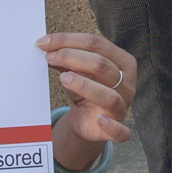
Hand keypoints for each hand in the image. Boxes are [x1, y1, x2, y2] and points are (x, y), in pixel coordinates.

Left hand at [40, 32, 134, 147]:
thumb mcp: (77, 70)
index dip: (68, 40)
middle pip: (101, 64)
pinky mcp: (116, 129)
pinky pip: (120, 131)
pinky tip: (99, 119)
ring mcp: (123, 106)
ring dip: (84, 86)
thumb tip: (47, 46)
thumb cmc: (85, 89)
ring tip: (63, 79)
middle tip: (49, 58)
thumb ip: (66, 58)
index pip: (96, 43)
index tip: (44, 43)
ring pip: (108, 95)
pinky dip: (111, 126)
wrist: (87, 120)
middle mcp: (127, 82)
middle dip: (71, 57)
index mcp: (122, 61)